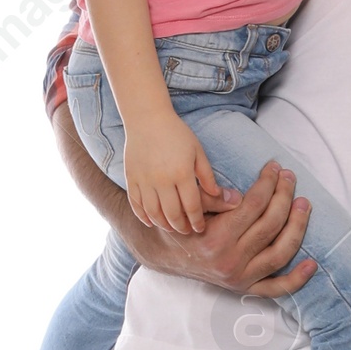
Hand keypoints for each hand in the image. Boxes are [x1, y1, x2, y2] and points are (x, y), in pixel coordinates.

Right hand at [124, 113, 227, 235]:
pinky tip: (152, 221)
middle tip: (186, 231)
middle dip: (181, 227)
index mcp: (182, 173)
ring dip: (163, 224)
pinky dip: (144, 217)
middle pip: (172, 214)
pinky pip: (136, 205)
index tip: (200, 228)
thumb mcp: (197, 151)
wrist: (147, 118)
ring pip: (153, 213)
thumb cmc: (176, 133)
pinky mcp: (132, 178)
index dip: (197, 221)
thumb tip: (218, 196)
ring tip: (171, 228)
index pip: (192, 206)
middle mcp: (162, 179)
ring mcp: (144, 180)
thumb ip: (206, 175)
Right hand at [129, 158, 317, 294]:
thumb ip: (213, 199)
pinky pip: (276, 288)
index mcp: (215, 238)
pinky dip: (296, 279)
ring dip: (297, 227)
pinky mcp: (245, 288)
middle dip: (284, 196)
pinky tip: (312, 264)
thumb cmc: (179, 224)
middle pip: (270, 225)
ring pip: (280, 253)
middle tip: (290, 178)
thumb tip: (240, 195)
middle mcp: (230, 261)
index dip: (268, 183)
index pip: (253, 206)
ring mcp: (240, 278)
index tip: (274, 167)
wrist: (165, 255)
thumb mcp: (189, 206)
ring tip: (304, 204)